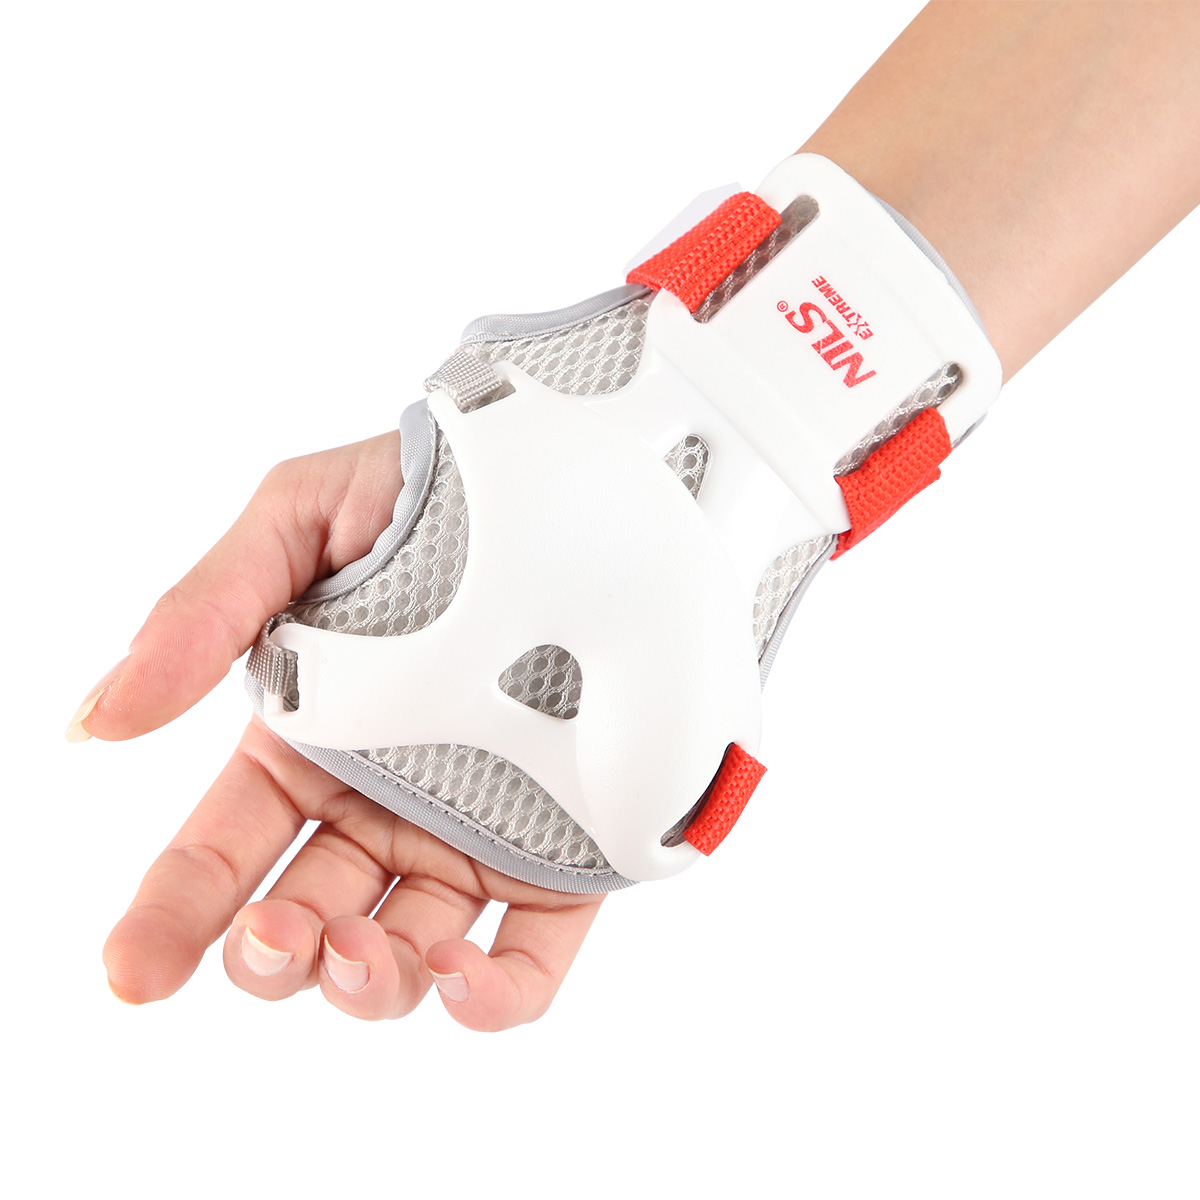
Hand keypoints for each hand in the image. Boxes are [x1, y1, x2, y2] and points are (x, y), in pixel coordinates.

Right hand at [78, 433, 602, 1029]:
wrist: (573, 479)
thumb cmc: (433, 493)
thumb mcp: (299, 521)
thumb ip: (201, 618)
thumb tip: (94, 719)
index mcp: (309, 747)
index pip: (221, 852)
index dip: (171, 917)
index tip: (132, 971)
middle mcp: (383, 808)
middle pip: (307, 923)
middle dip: (275, 954)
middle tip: (276, 932)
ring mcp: (474, 839)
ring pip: (407, 958)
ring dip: (369, 985)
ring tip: (357, 953)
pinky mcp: (564, 856)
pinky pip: (528, 960)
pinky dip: (489, 998)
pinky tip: (460, 978)